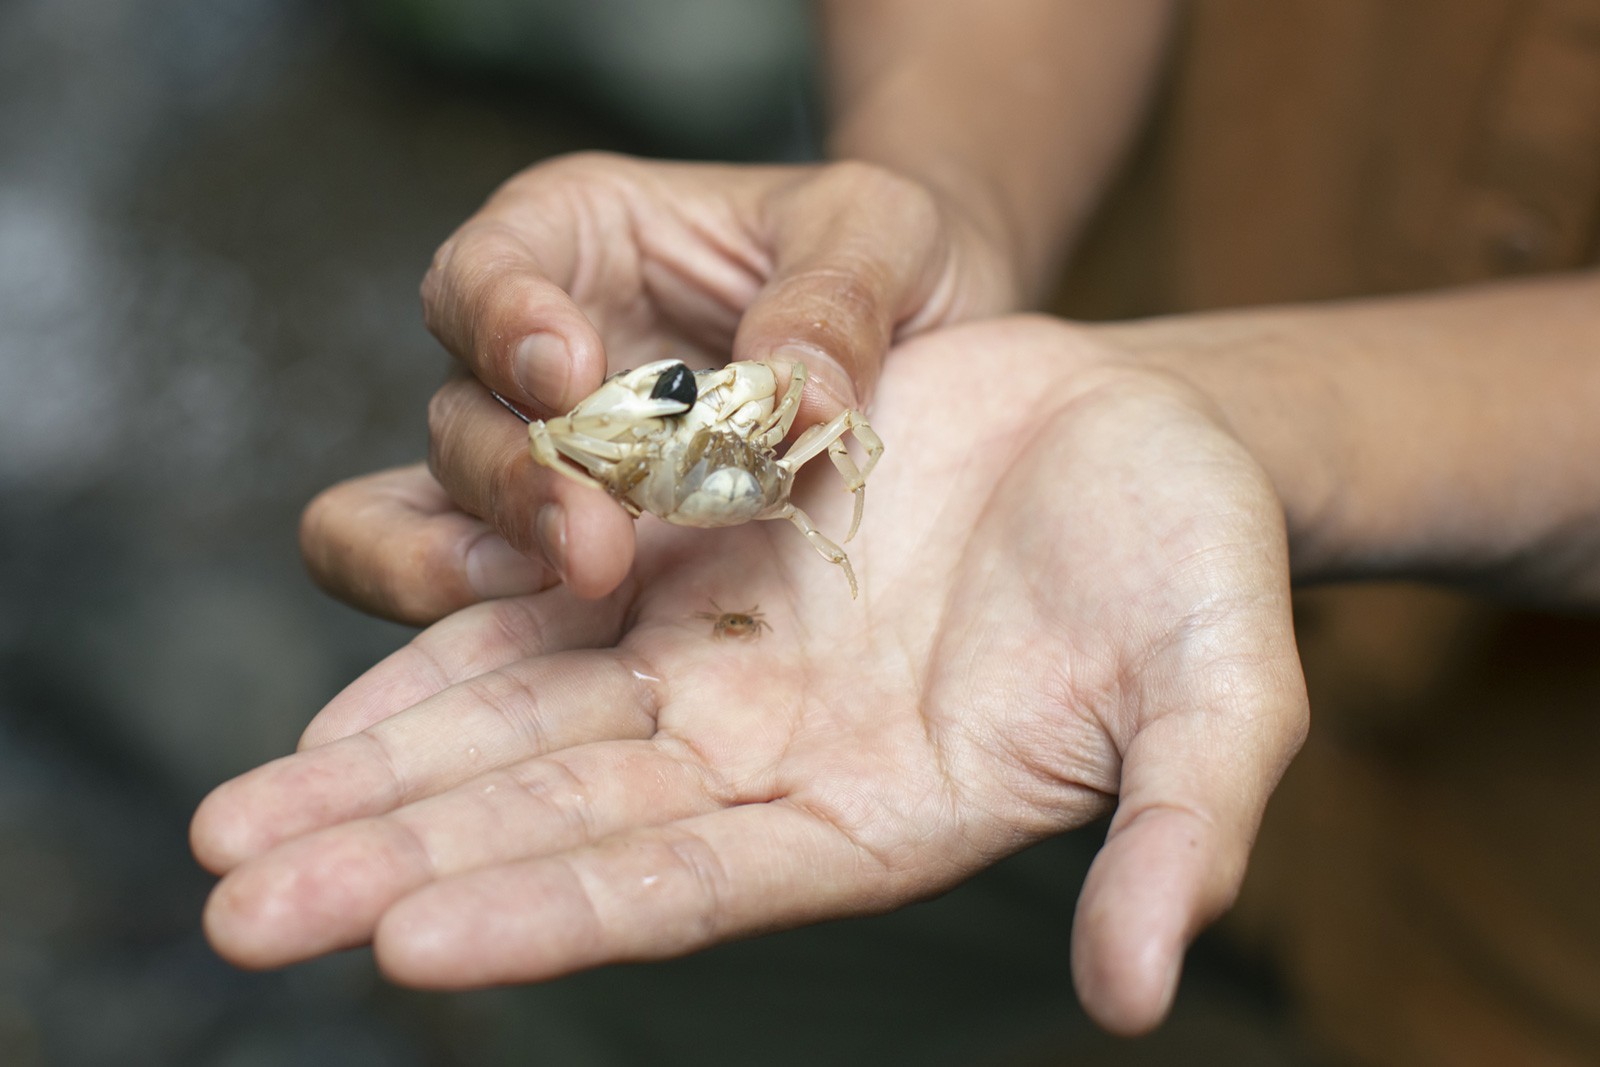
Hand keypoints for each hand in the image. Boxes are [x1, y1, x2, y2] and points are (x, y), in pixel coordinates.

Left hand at [195, 317, 1306, 1034]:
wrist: (1146, 434)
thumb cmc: (1197, 563)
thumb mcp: (1222, 689)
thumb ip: (1182, 830)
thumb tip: (1139, 994)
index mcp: (878, 811)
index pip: (689, 884)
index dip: (553, 913)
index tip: (405, 948)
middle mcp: (775, 756)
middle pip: (560, 821)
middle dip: (399, 864)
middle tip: (237, 908)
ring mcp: (728, 662)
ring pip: (524, 727)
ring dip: (377, 774)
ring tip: (228, 825)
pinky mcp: (702, 560)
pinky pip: (548, 613)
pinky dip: (442, 653)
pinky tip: (332, 702)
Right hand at [307, 153, 1019, 620]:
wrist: (926, 351)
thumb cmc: (878, 260)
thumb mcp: (885, 234)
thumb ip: (837, 297)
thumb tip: (794, 391)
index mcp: (578, 240)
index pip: (487, 267)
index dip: (502, 318)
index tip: (568, 368)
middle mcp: (527, 355)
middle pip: (458, 410)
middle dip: (516, 476)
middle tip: (594, 536)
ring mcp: (535, 461)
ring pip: (430, 506)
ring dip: (485, 554)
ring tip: (574, 587)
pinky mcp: (559, 552)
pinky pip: (456, 582)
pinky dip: (467, 608)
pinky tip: (555, 633)